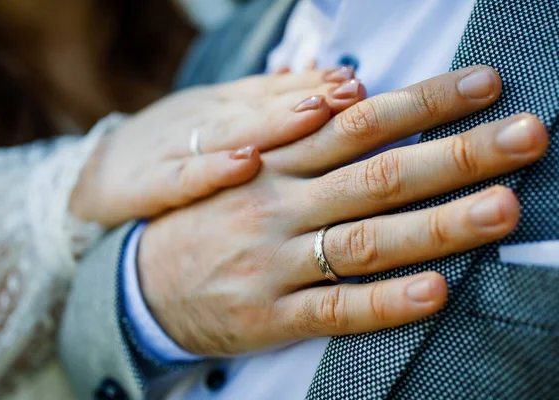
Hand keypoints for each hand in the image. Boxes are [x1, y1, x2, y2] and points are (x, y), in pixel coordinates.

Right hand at [70, 67, 363, 226]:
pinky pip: (184, 178)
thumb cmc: (169, 149)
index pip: (269, 90)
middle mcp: (201, 122)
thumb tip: (316, 86)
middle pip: (258, 107)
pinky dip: (215, 170)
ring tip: (315, 110)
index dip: (311, 82)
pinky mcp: (148, 185)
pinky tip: (247, 164)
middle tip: (351, 91)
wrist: (95, 177)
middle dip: (305, 96)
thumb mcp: (211, 120)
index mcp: (218, 108)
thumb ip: (259, 106)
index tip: (354, 80)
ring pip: (228, 133)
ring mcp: (174, 149)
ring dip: (273, 122)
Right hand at [138, 66, 548, 355]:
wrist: (139, 282)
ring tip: (502, 208)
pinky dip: (386, 303)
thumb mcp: (240, 166)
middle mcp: (280, 207)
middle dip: (456, 153)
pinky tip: (435, 292)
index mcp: (274, 165)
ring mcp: (276, 263)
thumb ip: (299, 140)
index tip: (484, 83)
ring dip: (439, 225)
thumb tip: (360, 100)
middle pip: (378, 174)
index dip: (424, 102)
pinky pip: (335, 310)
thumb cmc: (203, 218)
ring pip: (367, 240)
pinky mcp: (271, 316)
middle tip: (526, 134)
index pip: (360, 123)